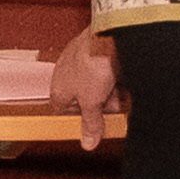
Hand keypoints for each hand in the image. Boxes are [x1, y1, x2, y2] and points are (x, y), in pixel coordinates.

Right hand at [48, 28, 121, 152]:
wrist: (107, 36)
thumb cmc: (91, 63)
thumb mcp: (92, 102)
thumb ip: (91, 123)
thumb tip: (88, 142)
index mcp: (58, 89)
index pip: (63, 111)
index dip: (79, 118)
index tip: (93, 124)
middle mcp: (65, 75)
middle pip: (81, 98)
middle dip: (98, 105)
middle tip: (111, 108)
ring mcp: (79, 62)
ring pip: (93, 84)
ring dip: (106, 90)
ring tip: (118, 92)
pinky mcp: (94, 51)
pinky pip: (102, 69)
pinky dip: (112, 75)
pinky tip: (121, 77)